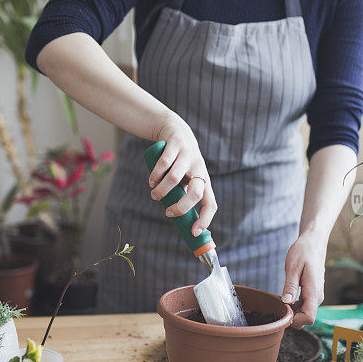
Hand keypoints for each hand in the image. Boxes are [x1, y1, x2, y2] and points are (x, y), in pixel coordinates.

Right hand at [149, 115, 216, 236]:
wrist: (175, 130)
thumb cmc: (180, 162)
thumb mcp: (186, 178)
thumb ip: (182, 194)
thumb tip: (177, 218)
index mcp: (204, 180)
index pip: (211, 203)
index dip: (205, 219)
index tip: (193, 231)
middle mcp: (199, 169)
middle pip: (196, 193)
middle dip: (181, 207)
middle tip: (168, 213)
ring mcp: (188, 156)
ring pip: (175, 178)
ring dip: (162, 191)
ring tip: (155, 195)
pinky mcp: (175, 145)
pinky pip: (164, 164)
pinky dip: (155, 175)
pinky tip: (152, 181)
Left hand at [281, 233, 325, 327]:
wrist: (313, 243)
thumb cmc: (303, 252)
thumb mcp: (293, 267)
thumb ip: (290, 286)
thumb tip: (286, 302)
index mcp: (314, 292)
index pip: (308, 318)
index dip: (294, 319)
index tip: (282, 309)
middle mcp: (317, 297)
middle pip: (305, 319)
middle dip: (291, 316)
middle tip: (277, 302)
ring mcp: (315, 296)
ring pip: (304, 314)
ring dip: (291, 311)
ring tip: (280, 296)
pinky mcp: (312, 294)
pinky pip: (303, 307)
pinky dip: (293, 305)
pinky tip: (284, 296)